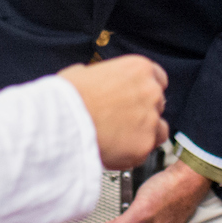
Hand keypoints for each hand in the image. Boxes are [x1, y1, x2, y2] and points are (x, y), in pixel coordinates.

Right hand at [57, 55, 168, 169]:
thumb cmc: (68, 96)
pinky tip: (114, 151)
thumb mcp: (82, 73)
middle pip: (158, 105)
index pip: (158, 79)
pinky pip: (145, 151)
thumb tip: (92, 80)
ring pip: (159, 130)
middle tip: (122, 121)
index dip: (145, 91)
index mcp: (138, 69)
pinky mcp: (145, 144)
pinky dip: (133, 153)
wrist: (63, 121)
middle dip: (144, 113)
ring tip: (121, 140)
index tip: (137, 100)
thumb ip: (100, 77)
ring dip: (144, 134)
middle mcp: (150, 92)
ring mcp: (150, 119)